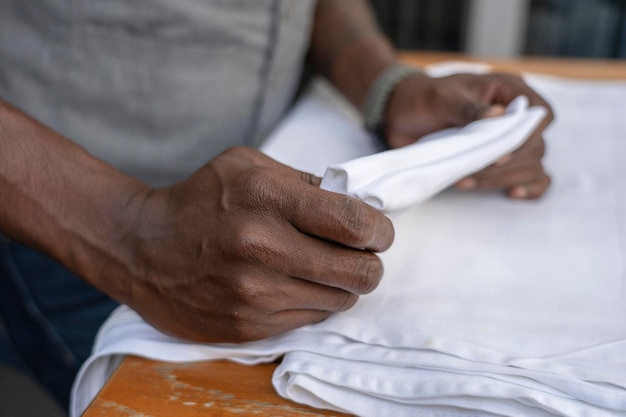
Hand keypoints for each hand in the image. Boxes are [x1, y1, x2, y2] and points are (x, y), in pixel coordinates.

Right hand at [120, 147, 393, 342]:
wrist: (142, 248)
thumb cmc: (201, 199)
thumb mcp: (249, 165)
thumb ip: (306, 182)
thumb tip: (358, 206)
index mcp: (267, 199)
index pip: (355, 224)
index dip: (380, 230)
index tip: (377, 231)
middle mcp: (262, 249)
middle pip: (360, 273)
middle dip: (369, 263)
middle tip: (359, 254)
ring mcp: (254, 294)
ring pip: (340, 300)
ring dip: (340, 284)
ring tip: (318, 266)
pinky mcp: (247, 326)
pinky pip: (310, 319)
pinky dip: (312, 301)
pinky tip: (291, 283)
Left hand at [384, 72, 553, 198]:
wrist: (402, 115)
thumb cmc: (424, 98)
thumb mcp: (442, 98)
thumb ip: (469, 108)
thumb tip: (498, 116)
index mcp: (509, 90)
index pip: (542, 115)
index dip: (526, 137)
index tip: (499, 154)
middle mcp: (517, 115)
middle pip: (535, 146)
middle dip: (506, 165)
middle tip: (471, 170)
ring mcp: (510, 139)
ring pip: (531, 165)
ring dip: (503, 178)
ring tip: (465, 181)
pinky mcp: (502, 161)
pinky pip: (530, 177)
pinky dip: (528, 187)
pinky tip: (512, 195)